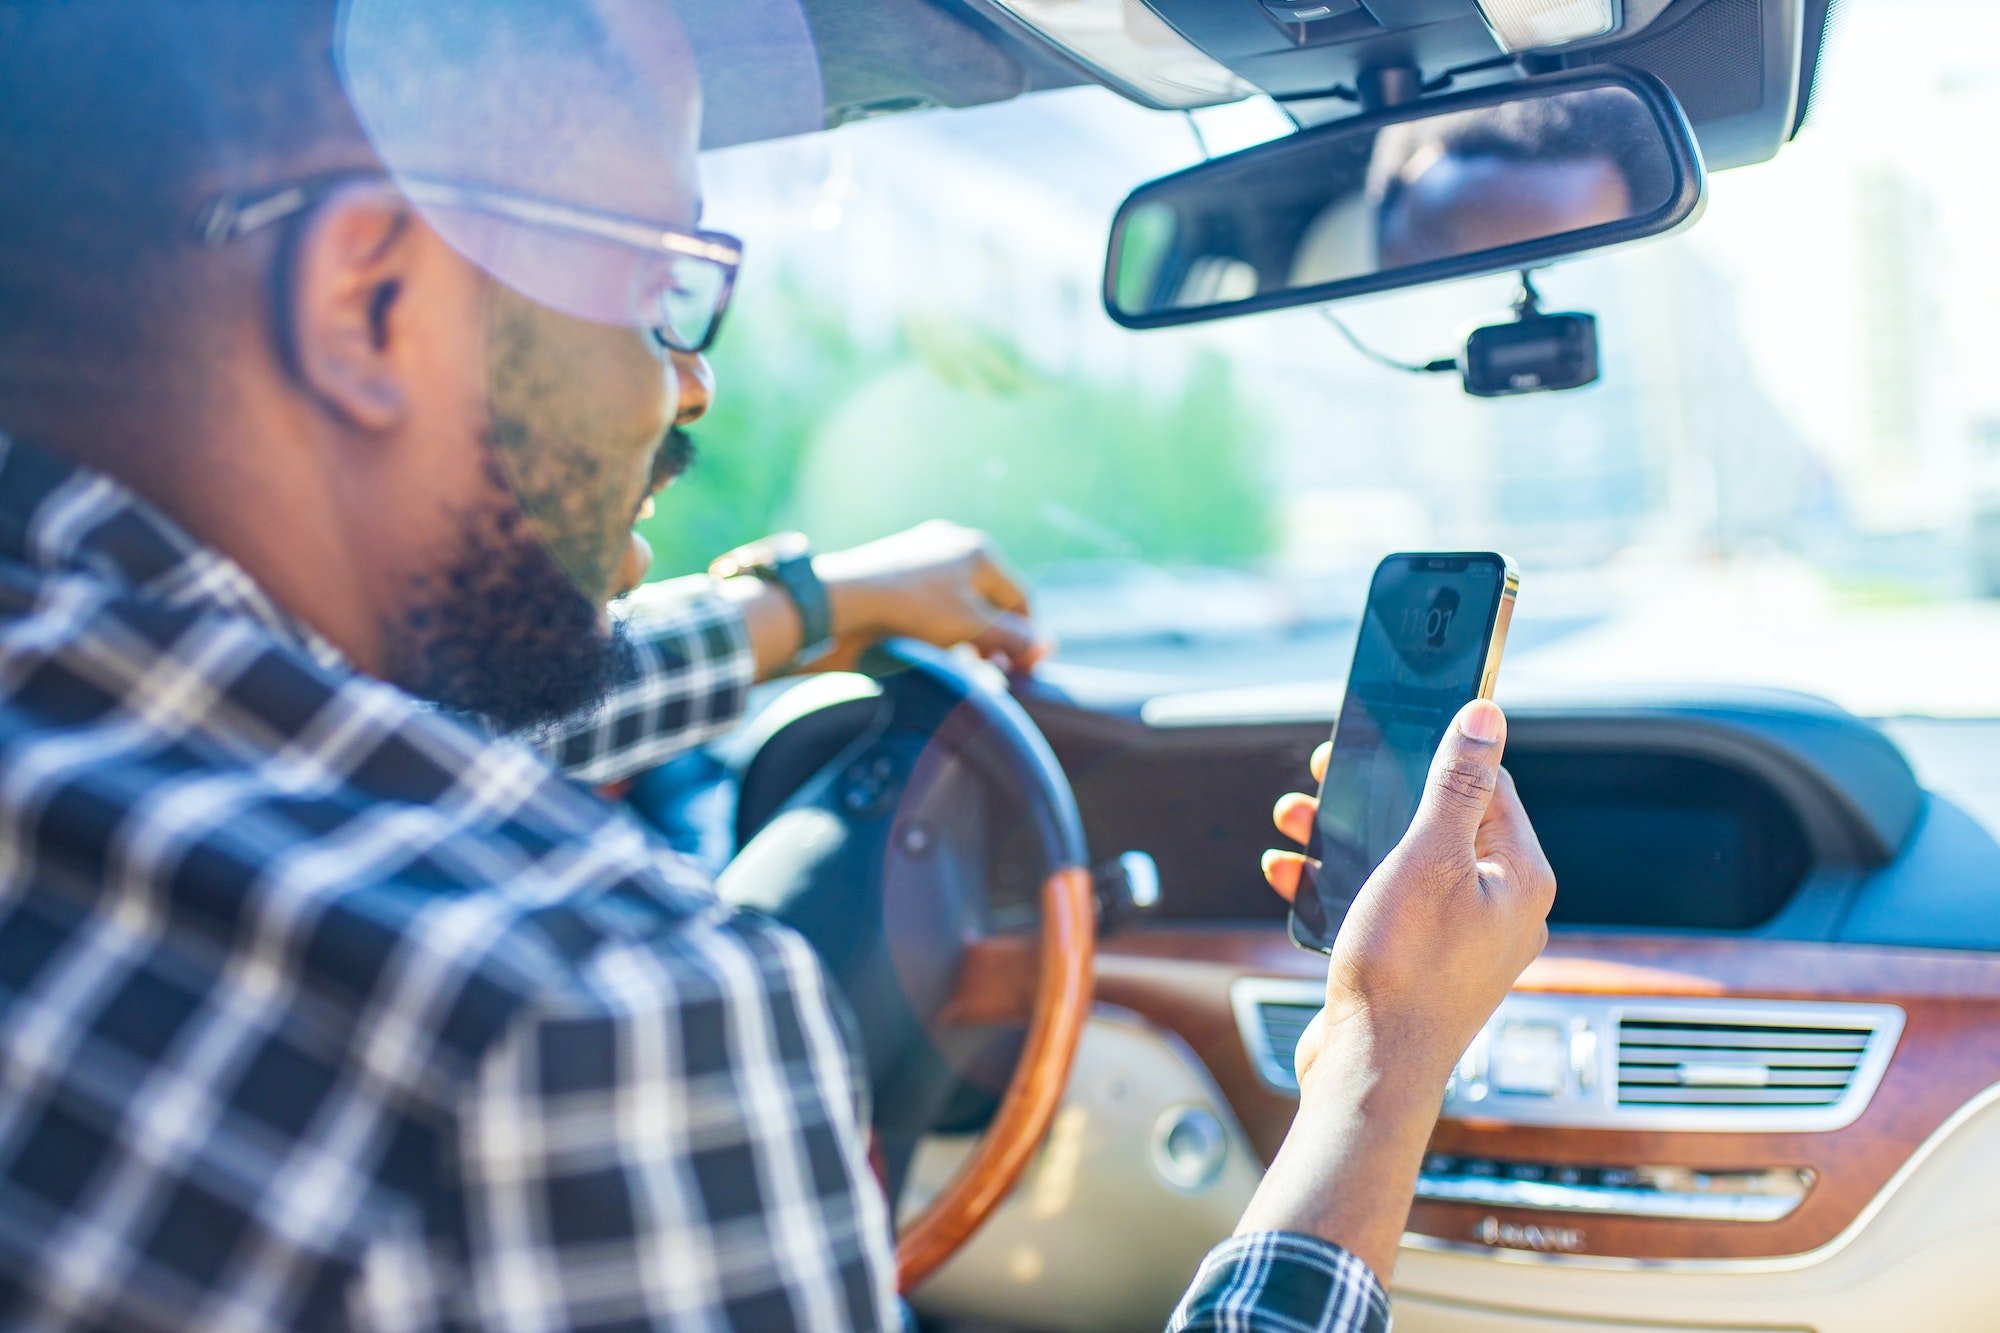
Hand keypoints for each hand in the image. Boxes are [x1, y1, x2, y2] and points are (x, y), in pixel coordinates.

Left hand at [810, 521, 1051, 673]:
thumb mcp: (970, 627)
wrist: (838, 604)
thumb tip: (1046, 645)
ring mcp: (921, 558)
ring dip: (968, 639)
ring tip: (965, 670)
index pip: (1021, 599)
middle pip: (990, 601)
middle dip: (996, 640)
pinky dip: (939, 630)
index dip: (1028, 638)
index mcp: (980, 551)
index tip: (1025, 671)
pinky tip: (933, 654)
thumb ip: (1011, 636)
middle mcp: (953, 545)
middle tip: (996, 675)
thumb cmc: (911, 611)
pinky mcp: (893, 574)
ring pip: (959, 604)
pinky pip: (931, 605)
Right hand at [1233, 699, 1554, 1281]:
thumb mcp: (1427, 856)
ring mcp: (1459, 942)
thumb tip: (1485, 717)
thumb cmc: (1405, 969)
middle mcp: (1499, 909)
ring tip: (1294, 819)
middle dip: (1375, 798)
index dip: (1435, 756)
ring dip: (1344, 837)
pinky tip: (1292, 873)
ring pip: (1401, 864)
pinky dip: (1338, 885)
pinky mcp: (1418, 966)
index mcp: (1519, 878)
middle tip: (1326, 774)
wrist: (1371, 1072)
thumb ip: (1456, 784)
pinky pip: (1381, 906)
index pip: (1490, 788)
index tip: (1385, 736)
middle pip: (1437, 823)